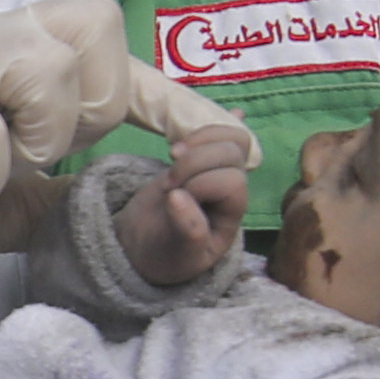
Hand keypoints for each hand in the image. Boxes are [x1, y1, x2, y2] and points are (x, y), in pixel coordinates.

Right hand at [0, 0, 245, 304]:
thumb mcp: (12, 197)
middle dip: (93, 108)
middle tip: (41, 154)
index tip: (234, 147)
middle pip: (96, 27)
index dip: (183, 104)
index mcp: (17, 53)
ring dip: (34, 138)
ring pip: (47, 68)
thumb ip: (72, 188)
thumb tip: (148, 202)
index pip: (121, 58)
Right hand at [117, 122, 256, 285]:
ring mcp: (218, 168)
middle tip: (169, 182)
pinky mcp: (201, 156)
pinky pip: (217, 132)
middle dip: (196, 161)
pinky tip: (204, 124)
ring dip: (197, 140)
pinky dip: (206, 127)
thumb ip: (186, 230)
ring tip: (172, 155)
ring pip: (229, 136)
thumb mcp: (178, 254)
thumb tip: (178, 196)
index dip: (201, 184)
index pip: (231, 182)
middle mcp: (231, 186)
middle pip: (232, 153)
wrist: (146, 243)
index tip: (172, 198)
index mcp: (233, 212)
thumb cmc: (168, 254)